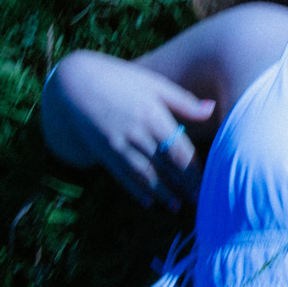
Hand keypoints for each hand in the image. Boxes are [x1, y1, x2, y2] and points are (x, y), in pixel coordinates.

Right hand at [43, 52, 215, 209]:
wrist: (75, 84)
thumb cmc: (120, 79)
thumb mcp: (153, 83)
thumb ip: (182, 100)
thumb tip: (212, 109)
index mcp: (152, 115)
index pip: (178, 150)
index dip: (193, 169)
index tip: (208, 182)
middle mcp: (136, 134)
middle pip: (164, 166)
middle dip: (183, 185)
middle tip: (200, 201)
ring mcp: (118, 145)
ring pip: (144, 175)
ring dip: (162, 193)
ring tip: (177, 207)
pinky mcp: (104, 152)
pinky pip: (122, 176)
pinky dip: (135, 190)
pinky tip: (148, 202)